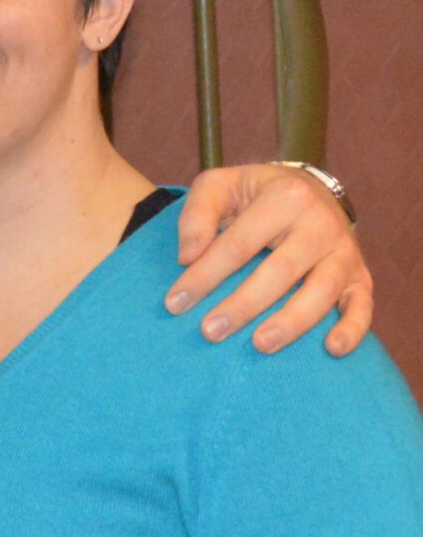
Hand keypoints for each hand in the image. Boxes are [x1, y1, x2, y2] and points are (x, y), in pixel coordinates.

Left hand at [166, 164, 370, 354]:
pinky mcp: (359, 275)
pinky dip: (353, 328)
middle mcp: (320, 223)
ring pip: (321, 291)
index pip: (238, 245)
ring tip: (260, 345)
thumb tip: (187, 257)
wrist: (305, 190)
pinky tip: (332, 350)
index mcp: (285, 198)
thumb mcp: (218, 186)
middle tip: (210, 332)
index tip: (174, 303)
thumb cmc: (252, 195)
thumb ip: (197, 215)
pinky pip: (362, 304)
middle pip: (280, 271)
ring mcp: (344, 251)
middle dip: (243, 305)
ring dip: (291, 322)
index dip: (204, 276)